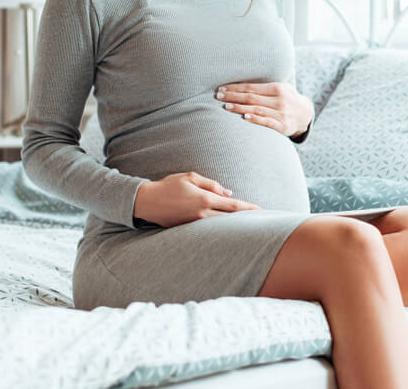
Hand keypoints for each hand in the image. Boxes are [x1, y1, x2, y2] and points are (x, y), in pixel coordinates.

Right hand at [134, 172, 260, 227]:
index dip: (248, 208)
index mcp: (205, 200)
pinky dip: (219, 228)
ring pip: (220, 226)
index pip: (233, 206)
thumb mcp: (190, 177)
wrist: (146, 202)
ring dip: (233, 225)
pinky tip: (226, 228)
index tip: (261, 210)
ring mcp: (195, 225)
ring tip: (246, 225)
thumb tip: (229, 192)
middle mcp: (202, 215)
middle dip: (245, 219)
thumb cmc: (168, 185)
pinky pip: (208, 230)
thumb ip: (211, 184)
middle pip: (230, 219)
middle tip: (260, 220)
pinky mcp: (188, 230)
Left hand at [215, 81, 313, 137]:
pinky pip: (267, 122)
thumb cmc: (287, 99)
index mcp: (277, 88)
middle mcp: (280, 100)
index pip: (251, 87)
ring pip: (256, 110)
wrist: (305, 115)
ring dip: (239, 108)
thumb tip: (239, 85)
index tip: (221, 89)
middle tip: (218, 96)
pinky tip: (244, 117)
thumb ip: (263, 87)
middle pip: (251, 98)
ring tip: (225, 106)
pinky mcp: (283, 126)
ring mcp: (282, 113)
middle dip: (233, 96)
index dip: (235, 88)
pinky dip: (255, 119)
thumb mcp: (281, 88)